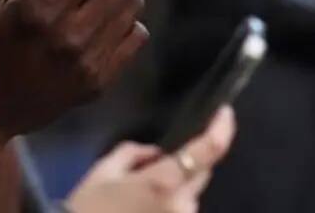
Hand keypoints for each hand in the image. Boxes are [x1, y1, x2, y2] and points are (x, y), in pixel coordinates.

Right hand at [66, 107, 235, 212]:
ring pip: (190, 194)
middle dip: (186, 161)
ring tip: (140, 193)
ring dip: (176, 186)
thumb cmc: (89, 208)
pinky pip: (181, 209)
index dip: (222, 129)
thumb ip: (133, 153)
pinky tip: (142, 207)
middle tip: (153, 163)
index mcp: (164, 181)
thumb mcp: (104, 170)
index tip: (225, 112)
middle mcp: (182, 204)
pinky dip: (170, 203)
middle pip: (202, 173)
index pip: (207, 151)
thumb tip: (155, 154)